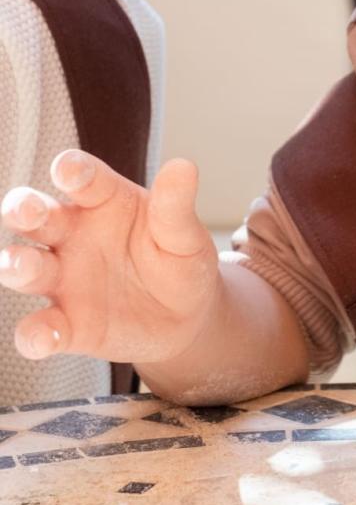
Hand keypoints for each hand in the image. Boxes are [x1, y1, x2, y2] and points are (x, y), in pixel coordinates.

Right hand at [0, 150, 219, 364]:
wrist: (189, 318)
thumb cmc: (181, 262)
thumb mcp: (184, 235)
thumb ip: (176, 206)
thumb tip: (184, 167)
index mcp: (103, 203)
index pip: (82, 179)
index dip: (72, 171)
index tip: (70, 171)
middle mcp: (72, 235)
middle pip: (35, 215)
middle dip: (22, 209)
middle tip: (24, 210)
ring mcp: (63, 279)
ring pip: (25, 266)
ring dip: (15, 264)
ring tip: (19, 265)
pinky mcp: (67, 325)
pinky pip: (40, 329)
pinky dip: (36, 334)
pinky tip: (45, 337)